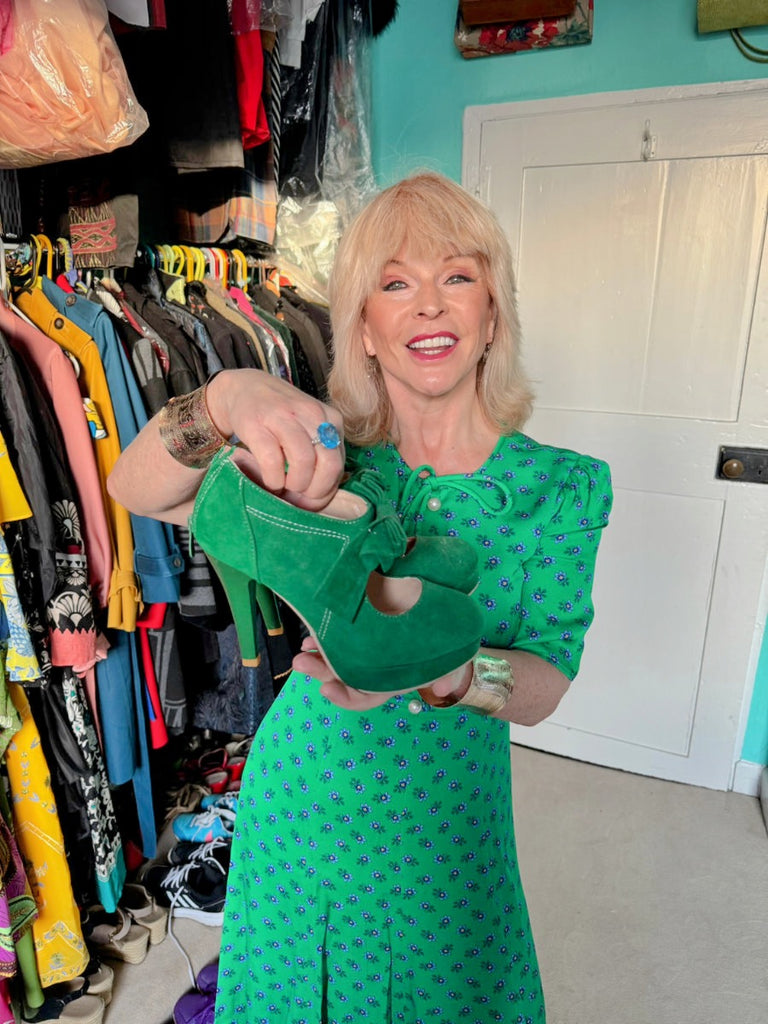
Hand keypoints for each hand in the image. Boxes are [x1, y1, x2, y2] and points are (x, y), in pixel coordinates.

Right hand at [206, 368, 344, 510]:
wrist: (244, 388)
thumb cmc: (281, 417)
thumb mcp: (309, 429)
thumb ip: (320, 456)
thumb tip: (320, 499)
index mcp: (331, 418)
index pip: (339, 463)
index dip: (327, 489)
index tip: (312, 497)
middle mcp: (312, 414)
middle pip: (329, 464)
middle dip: (316, 490)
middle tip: (300, 494)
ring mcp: (284, 417)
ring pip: (304, 462)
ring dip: (296, 485)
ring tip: (285, 486)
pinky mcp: (257, 424)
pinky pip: (273, 461)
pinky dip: (274, 479)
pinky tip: (271, 480)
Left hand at [293, 636, 473, 710]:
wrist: (443, 624)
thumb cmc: (444, 650)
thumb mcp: (451, 663)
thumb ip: (448, 675)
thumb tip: (442, 688)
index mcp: (390, 682)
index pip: (365, 697)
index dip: (345, 697)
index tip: (326, 689)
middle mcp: (372, 670)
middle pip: (342, 677)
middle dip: (321, 671)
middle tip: (301, 663)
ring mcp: (364, 650)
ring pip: (335, 657)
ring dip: (316, 655)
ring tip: (303, 649)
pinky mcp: (360, 630)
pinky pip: (339, 636)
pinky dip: (325, 635)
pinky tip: (314, 632)